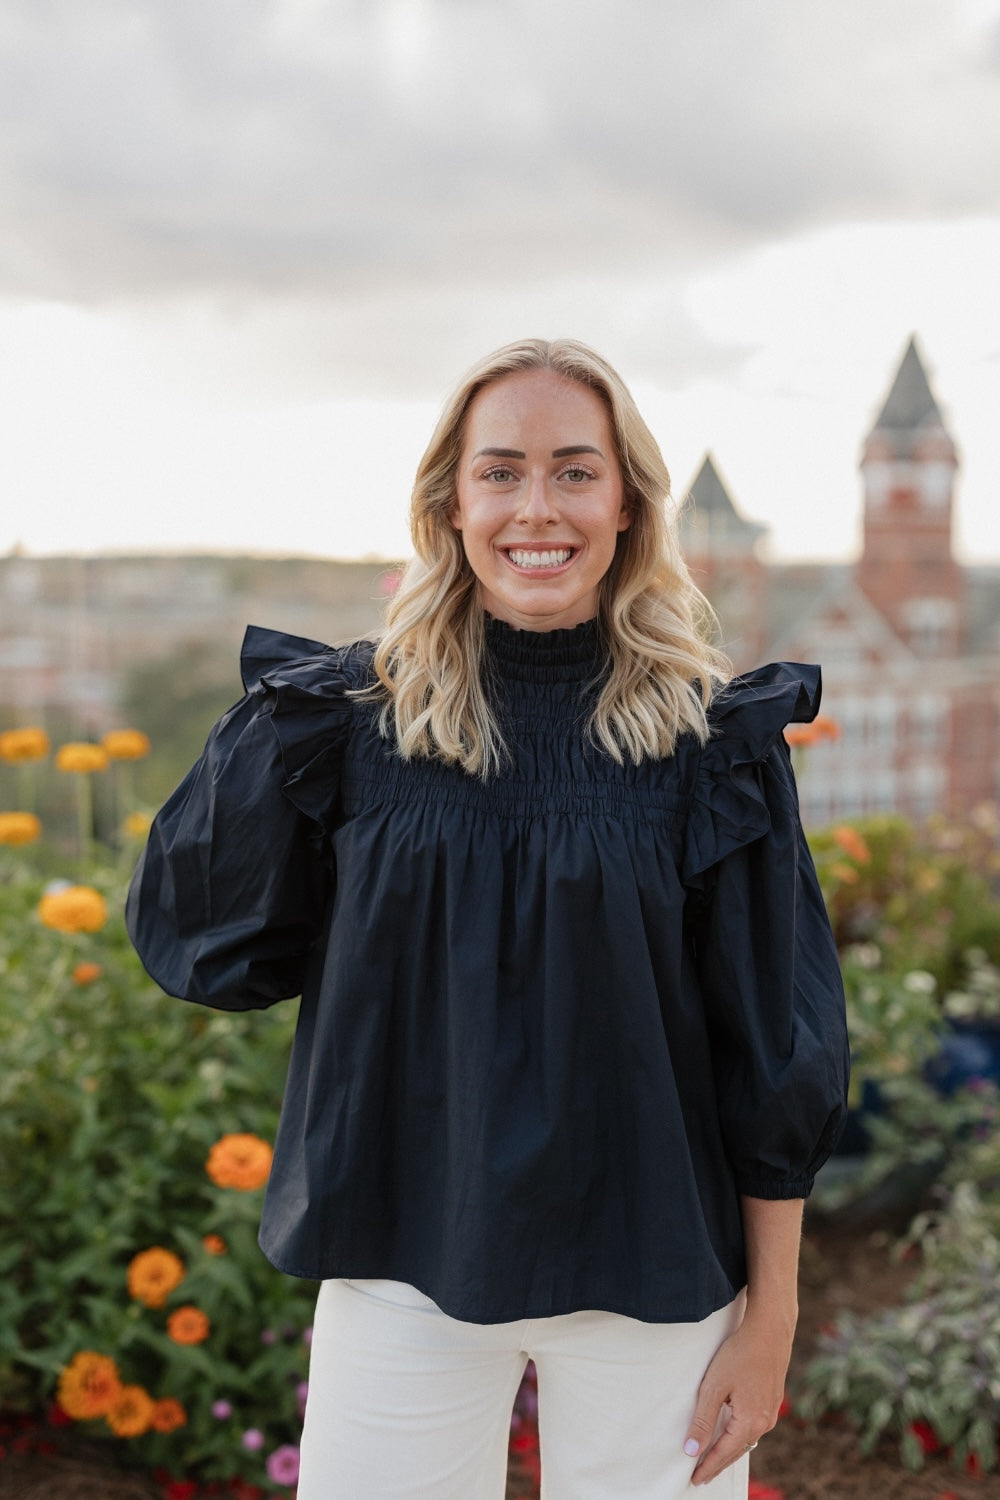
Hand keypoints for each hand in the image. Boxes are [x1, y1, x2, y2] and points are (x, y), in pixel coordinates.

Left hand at [683, 1313, 791, 1485]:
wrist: (769, 1331)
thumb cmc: (739, 1355)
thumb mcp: (714, 1387)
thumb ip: (702, 1420)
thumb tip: (691, 1450)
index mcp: (749, 1423)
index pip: (723, 1454)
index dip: (707, 1467)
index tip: (693, 1480)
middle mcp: (764, 1423)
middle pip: (737, 1451)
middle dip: (718, 1464)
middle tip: (701, 1476)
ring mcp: (771, 1412)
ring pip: (747, 1439)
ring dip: (730, 1450)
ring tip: (713, 1459)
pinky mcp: (772, 1400)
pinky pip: (754, 1427)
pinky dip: (740, 1436)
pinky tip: (732, 1434)